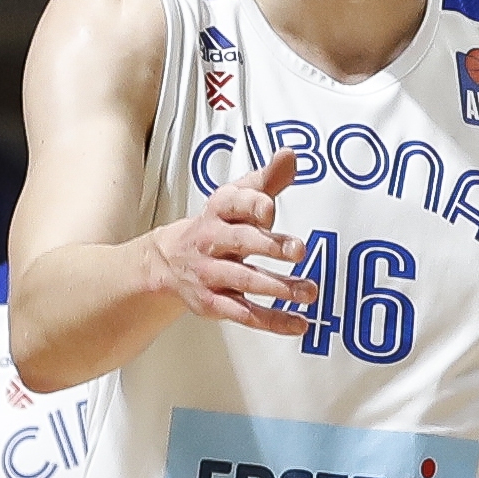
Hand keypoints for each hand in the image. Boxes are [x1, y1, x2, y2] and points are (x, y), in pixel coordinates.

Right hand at [146, 149, 316, 336]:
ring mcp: (211, 273)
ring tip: (308, 291)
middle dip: (268, 244)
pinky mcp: (213, 303)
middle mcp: (212, 240)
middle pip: (239, 241)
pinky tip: (298, 323)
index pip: (233, 202)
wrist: (169, 261)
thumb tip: (291, 154)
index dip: (251, 204)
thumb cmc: (217, 225)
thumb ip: (267, 180)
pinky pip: (244, 314)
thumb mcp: (237, 199)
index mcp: (219, 210)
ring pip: (244, 280)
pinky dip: (272, 321)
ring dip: (278, 287)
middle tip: (298, 250)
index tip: (270, 207)